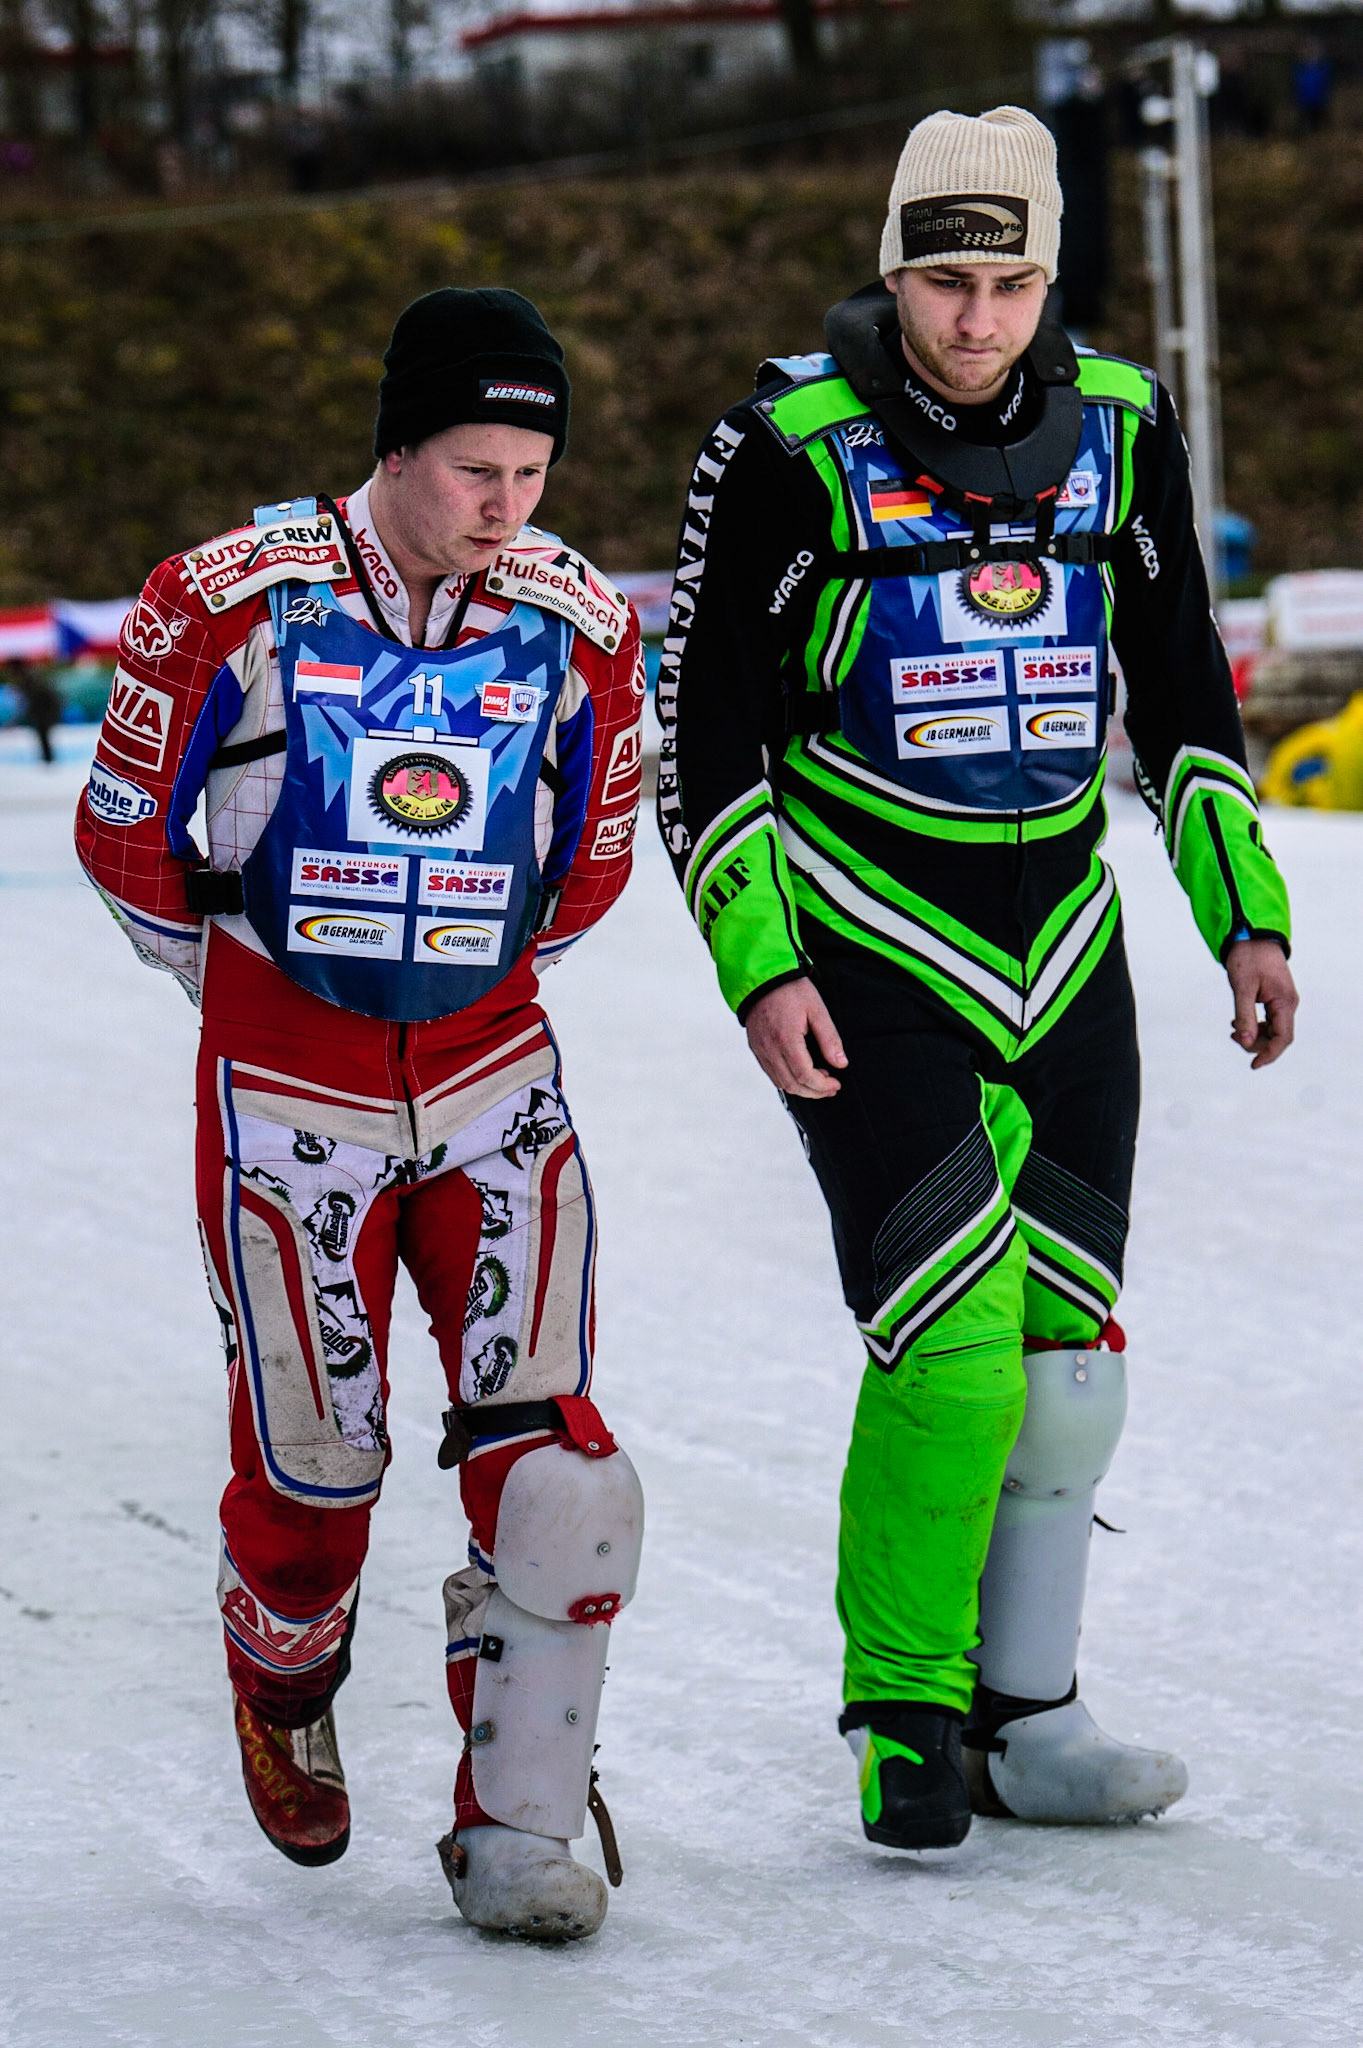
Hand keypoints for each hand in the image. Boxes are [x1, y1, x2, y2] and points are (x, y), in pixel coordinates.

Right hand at [744, 976, 847, 1098]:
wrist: (762, 978)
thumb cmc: (792, 990)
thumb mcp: (817, 1010)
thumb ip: (830, 1039)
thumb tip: (841, 1064)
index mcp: (786, 1039)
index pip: (805, 1075)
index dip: (822, 1086)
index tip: (836, 1084)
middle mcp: (770, 1048)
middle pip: (792, 1084)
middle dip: (814, 1091)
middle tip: (831, 1087)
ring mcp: (760, 1050)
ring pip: (781, 1082)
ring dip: (802, 1088)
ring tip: (819, 1080)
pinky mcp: (756, 1048)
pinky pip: (771, 1073)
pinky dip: (788, 1079)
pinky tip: (801, 1072)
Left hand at [1226, 938, 1297, 1068]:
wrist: (1251, 935)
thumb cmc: (1248, 958)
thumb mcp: (1242, 987)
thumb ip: (1244, 1015)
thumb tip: (1244, 1041)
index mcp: (1284, 1002)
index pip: (1283, 1038)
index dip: (1269, 1054)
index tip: (1253, 1065)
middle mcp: (1288, 1003)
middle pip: (1278, 1037)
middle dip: (1257, 1044)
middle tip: (1233, 1037)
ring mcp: (1283, 1000)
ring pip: (1273, 1030)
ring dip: (1254, 1035)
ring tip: (1232, 1030)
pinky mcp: (1275, 997)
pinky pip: (1269, 1020)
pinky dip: (1255, 1025)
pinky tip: (1237, 1022)